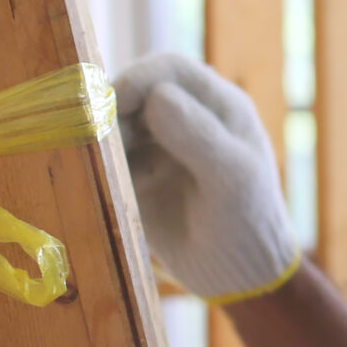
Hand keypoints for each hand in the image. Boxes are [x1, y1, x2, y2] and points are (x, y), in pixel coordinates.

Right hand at [116, 54, 300, 304]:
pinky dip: (101, 168)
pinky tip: (114, 192)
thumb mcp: (230, 177)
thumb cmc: (247, 220)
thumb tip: (156, 97)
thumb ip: (197, 135)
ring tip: (114, 173)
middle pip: (134, 92)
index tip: (113, 103)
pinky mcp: (136, 177)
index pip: (168, 69)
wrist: (239, 276)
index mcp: (216, 104)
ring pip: (115, 125)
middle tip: (99, 141)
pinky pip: (108, 160)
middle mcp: (184, 117)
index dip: (137, 78)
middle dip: (113, 112)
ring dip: (104, 142)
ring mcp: (158, 146)